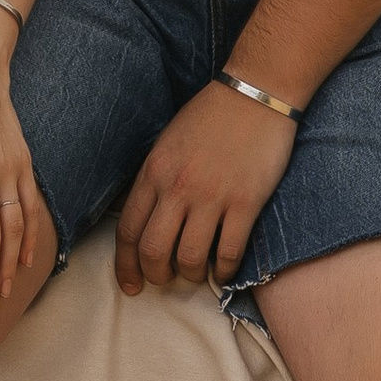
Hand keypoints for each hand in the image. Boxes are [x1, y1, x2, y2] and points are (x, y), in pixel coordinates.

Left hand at [114, 85, 294, 297]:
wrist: (255, 95)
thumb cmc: (210, 117)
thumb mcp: (166, 144)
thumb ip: (154, 180)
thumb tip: (146, 219)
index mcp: (153, 171)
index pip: (128, 230)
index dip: (126, 265)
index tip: (131, 285)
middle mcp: (177, 187)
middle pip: (154, 251)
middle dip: (156, 275)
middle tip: (166, 279)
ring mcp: (211, 196)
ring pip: (189, 258)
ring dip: (191, 275)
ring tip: (196, 273)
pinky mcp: (245, 203)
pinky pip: (228, 252)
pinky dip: (223, 271)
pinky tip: (223, 270)